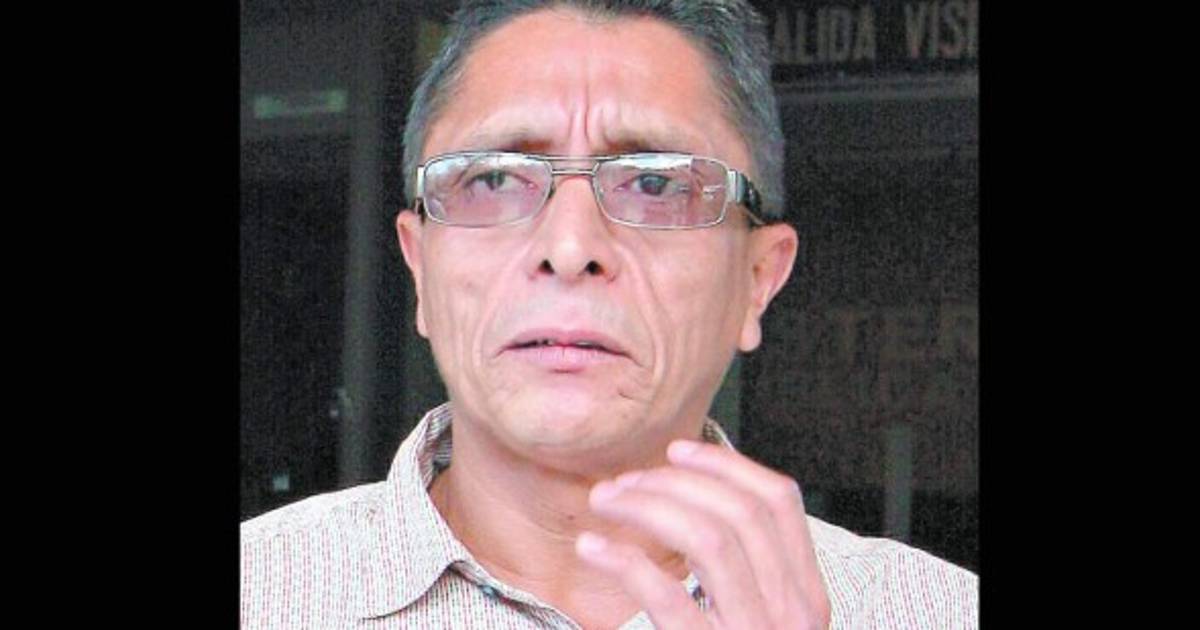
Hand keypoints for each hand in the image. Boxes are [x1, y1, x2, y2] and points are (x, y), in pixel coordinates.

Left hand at [575, 440, 829, 629]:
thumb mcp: (761, 621)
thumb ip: (746, 573)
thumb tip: (690, 497)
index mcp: (805, 597)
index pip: (781, 504)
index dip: (727, 466)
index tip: (678, 452)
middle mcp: (791, 616)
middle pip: (739, 512)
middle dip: (673, 482)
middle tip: (622, 484)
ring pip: (709, 538)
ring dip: (648, 508)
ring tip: (605, 506)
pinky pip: (669, 597)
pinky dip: (624, 561)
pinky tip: (593, 549)